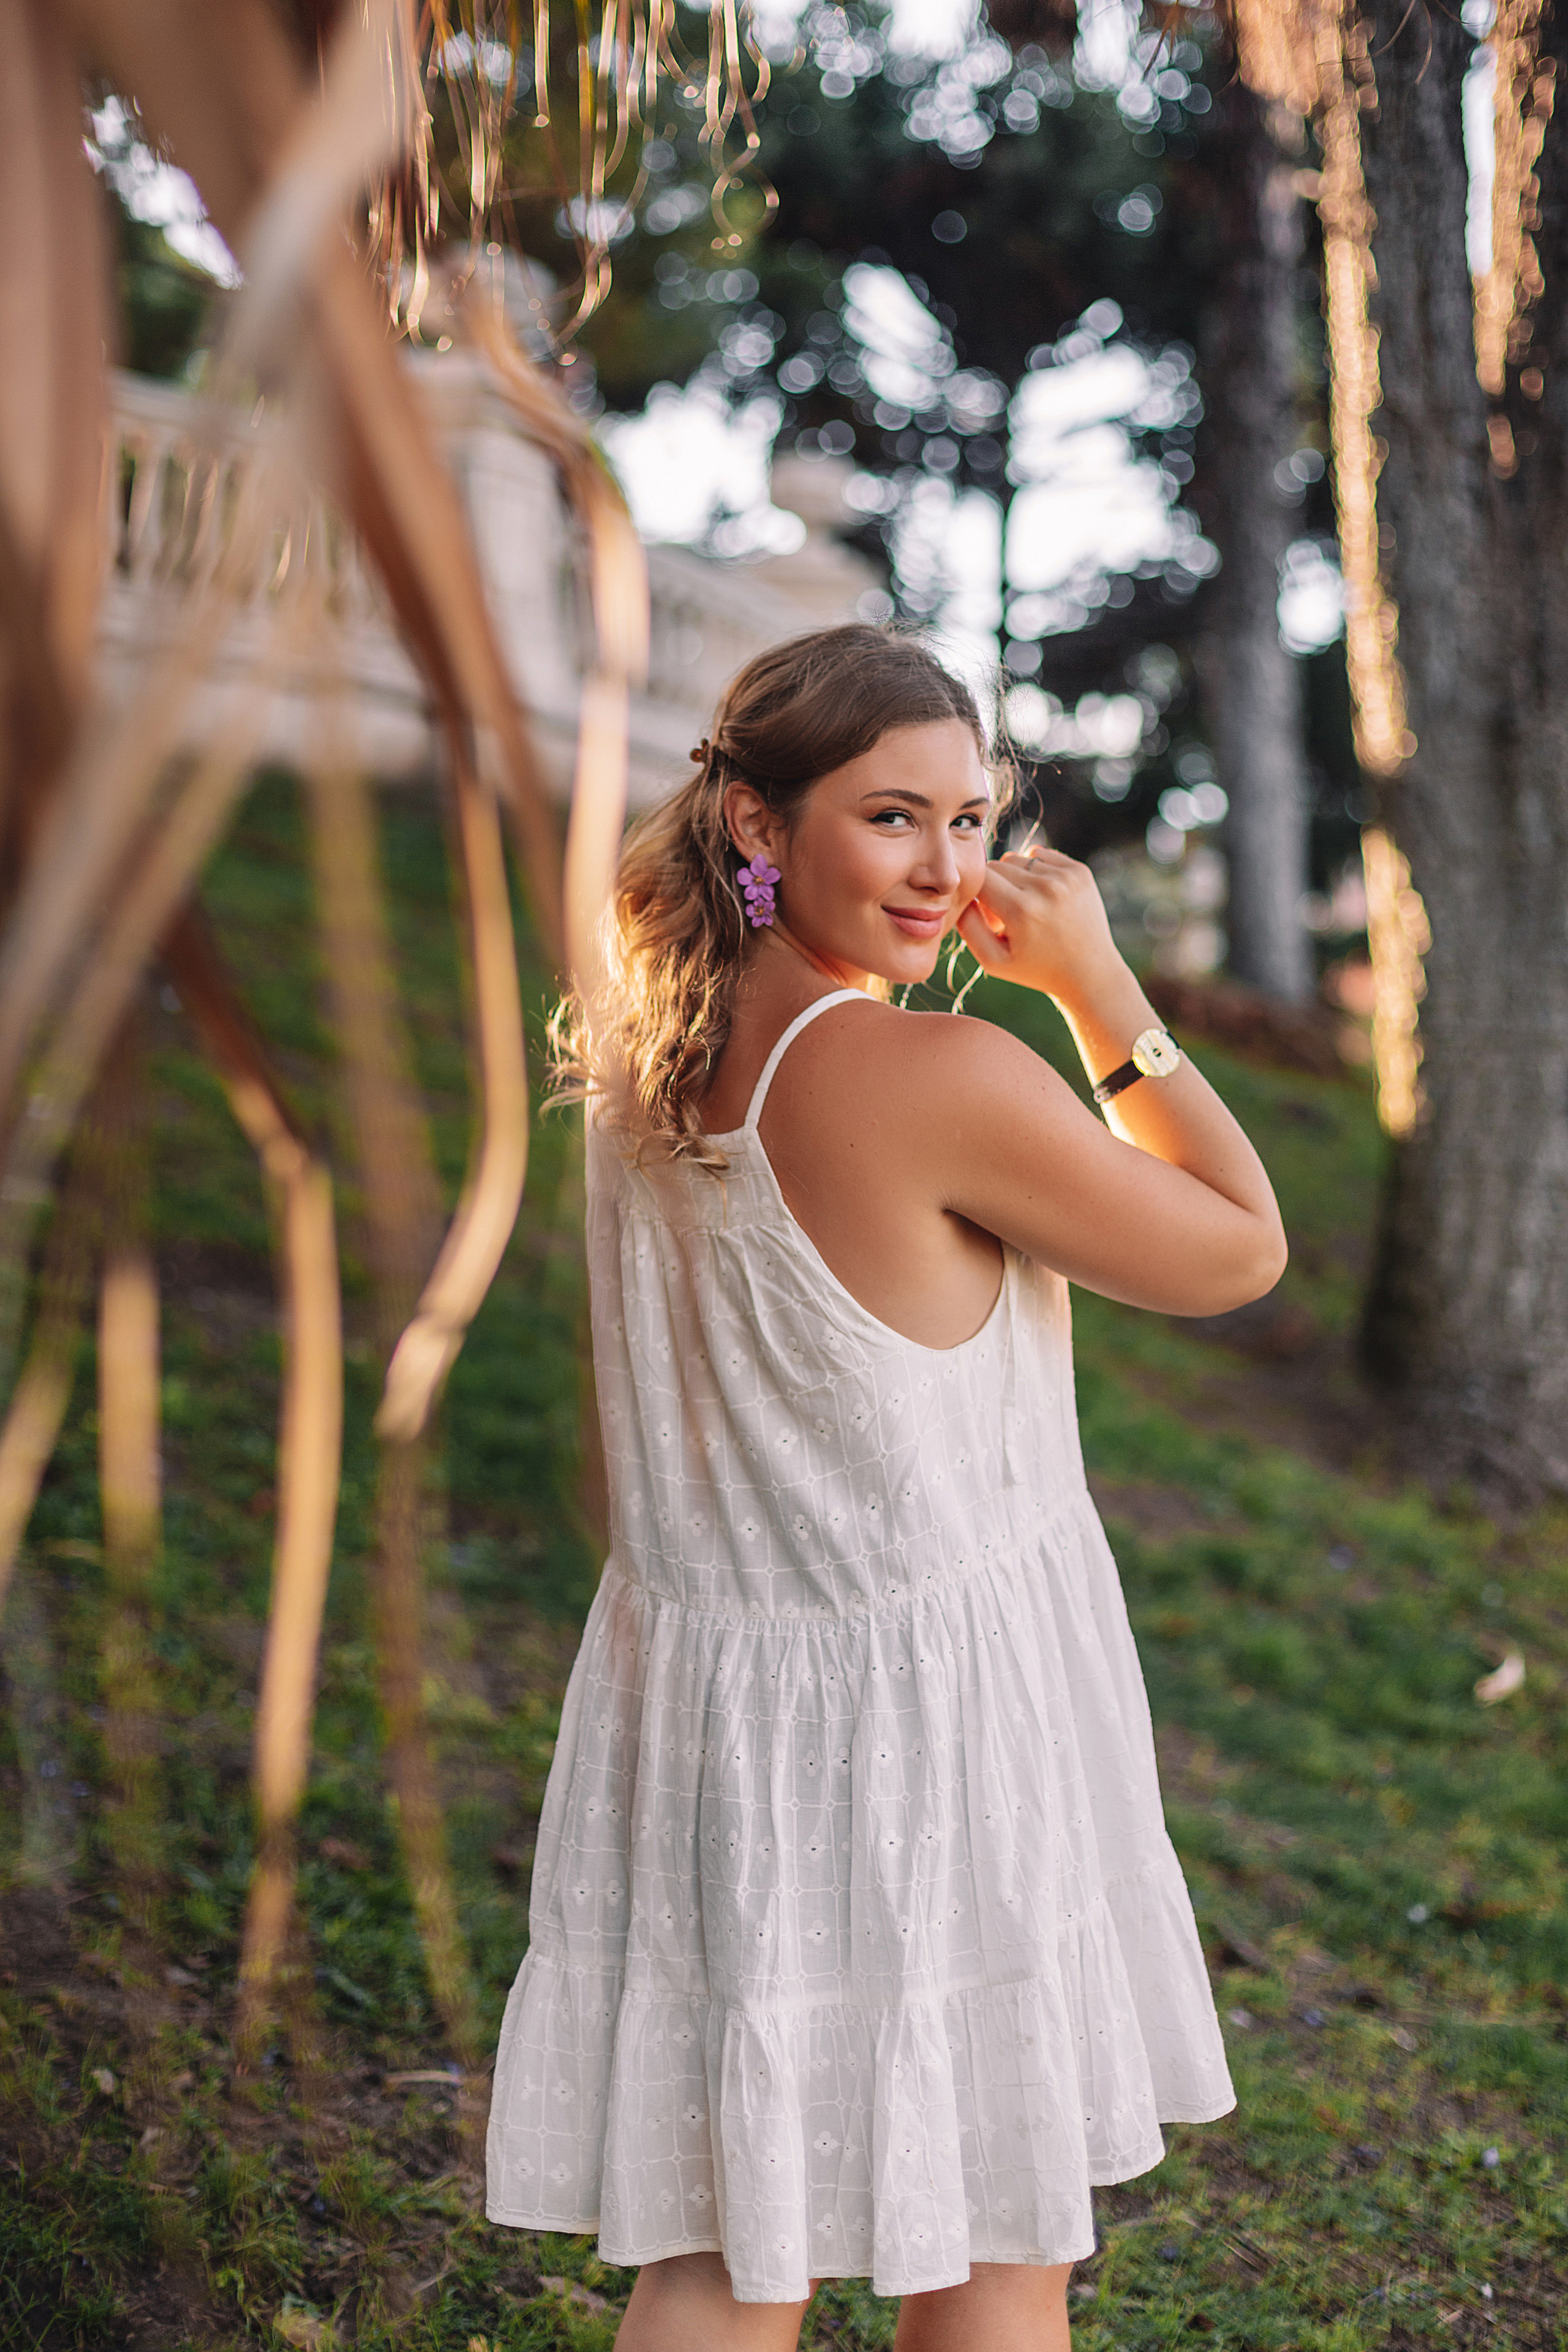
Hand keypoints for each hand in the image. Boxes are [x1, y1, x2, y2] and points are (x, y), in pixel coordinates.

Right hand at [954, 847, 1126, 1009]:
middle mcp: (1045, 888)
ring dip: (1014, 878)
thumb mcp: (993, 961)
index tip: (985, 913)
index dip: (976, 894)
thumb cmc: (1036, 970)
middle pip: (997, 865)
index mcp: (1022, 910)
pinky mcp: (1080, 871)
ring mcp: (1066, 876)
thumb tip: (962, 894)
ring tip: (1025, 907)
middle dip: (994, 887)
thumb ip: (967, 927)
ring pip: (1018, 858)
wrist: (1089, 972)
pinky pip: (1040, 855)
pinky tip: (1042, 897)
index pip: (980, 878)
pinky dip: (1035, 871)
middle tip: (1005, 915)